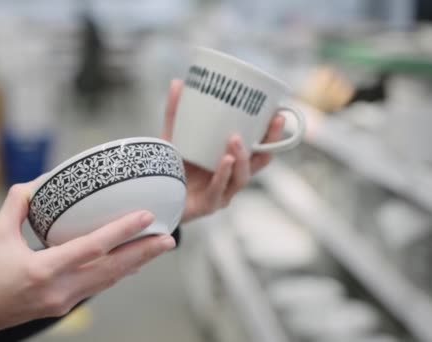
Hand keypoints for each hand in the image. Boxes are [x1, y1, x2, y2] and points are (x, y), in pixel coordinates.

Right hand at [0, 178, 175, 339]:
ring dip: (135, 264)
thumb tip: (36, 184)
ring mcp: (64, 302)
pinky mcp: (65, 306)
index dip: (121, 232)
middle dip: (143, 253)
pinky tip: (131, 264)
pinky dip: (117, 273)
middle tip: (169, 238)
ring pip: (109, 281)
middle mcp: (60, 289)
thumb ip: (17, 205)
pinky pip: (98, 286)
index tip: (145, 217)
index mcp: (42, 270)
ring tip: (158, 248)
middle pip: (112, 270)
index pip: (92, 248)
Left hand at [162, 79, 284, 222]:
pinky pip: (219, 191)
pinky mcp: (208, 205)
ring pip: (242, 177)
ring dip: (244, 158)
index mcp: (230, 159)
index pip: (258, 146)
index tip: (278, 112)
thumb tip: (178, 82)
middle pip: (260, 161)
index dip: (271, 132)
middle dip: (270, 143)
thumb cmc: (170, 168)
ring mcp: (222, 192)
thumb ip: (176, 112)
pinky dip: (223, 175)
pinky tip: (225, 161)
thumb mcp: (173, 136)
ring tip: (236, 140)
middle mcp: (231, 176)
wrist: (153, 198)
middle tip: (274, 122)